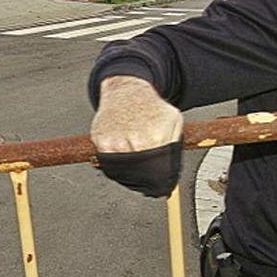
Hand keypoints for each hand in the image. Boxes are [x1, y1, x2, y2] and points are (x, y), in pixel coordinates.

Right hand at [91, 76, 183, 196]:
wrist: (127, 91)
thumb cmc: (151, 107)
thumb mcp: (174, 121)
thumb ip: (175, 146)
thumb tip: (171, 172)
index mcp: (155, 137)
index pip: (158, 172)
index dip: (160, 181)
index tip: (161, 186)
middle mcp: (134, 140)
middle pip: (140, 176)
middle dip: (146, 180)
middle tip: (149, 178)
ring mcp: (115, 141)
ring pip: (124, 171)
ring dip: (131, 170)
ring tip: (136, 153)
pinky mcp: (101, 140)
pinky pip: (109, 162)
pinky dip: (117, 161)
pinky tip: (124, 148)